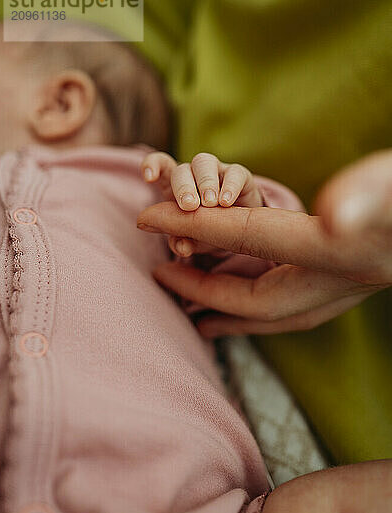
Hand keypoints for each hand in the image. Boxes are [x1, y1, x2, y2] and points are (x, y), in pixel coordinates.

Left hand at [137, 151, 391, 336]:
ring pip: (269, 313)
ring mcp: (338, 291)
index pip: (242, 240)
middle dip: (202, 292)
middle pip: (251, 300)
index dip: (190, 227)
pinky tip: (245, 295)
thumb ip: (369, 199)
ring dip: (227, 312)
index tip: (144, 217)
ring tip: (195, 313)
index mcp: (330, 255)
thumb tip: (337, 215)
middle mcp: (331, 284)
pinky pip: (287, 306)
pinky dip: (255, 306)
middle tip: (161, 283)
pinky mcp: (343, 286)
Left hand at [141, 151, 261, 256]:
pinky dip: (229, 186)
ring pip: (204, 162)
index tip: (148, 178)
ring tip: (209, 204)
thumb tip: (180, 247)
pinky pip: (233, 172)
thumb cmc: (209, 232)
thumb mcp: (194, 241)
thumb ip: (183, 243)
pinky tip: (226, 202)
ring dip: (205, 183)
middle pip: (182, 169)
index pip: (162, 167)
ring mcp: (216, 171)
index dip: (152, 166)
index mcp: (176, 187)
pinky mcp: (239, 175)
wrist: (242, 231)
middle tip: (188, 206)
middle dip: (183, 186)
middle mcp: (194, 175)